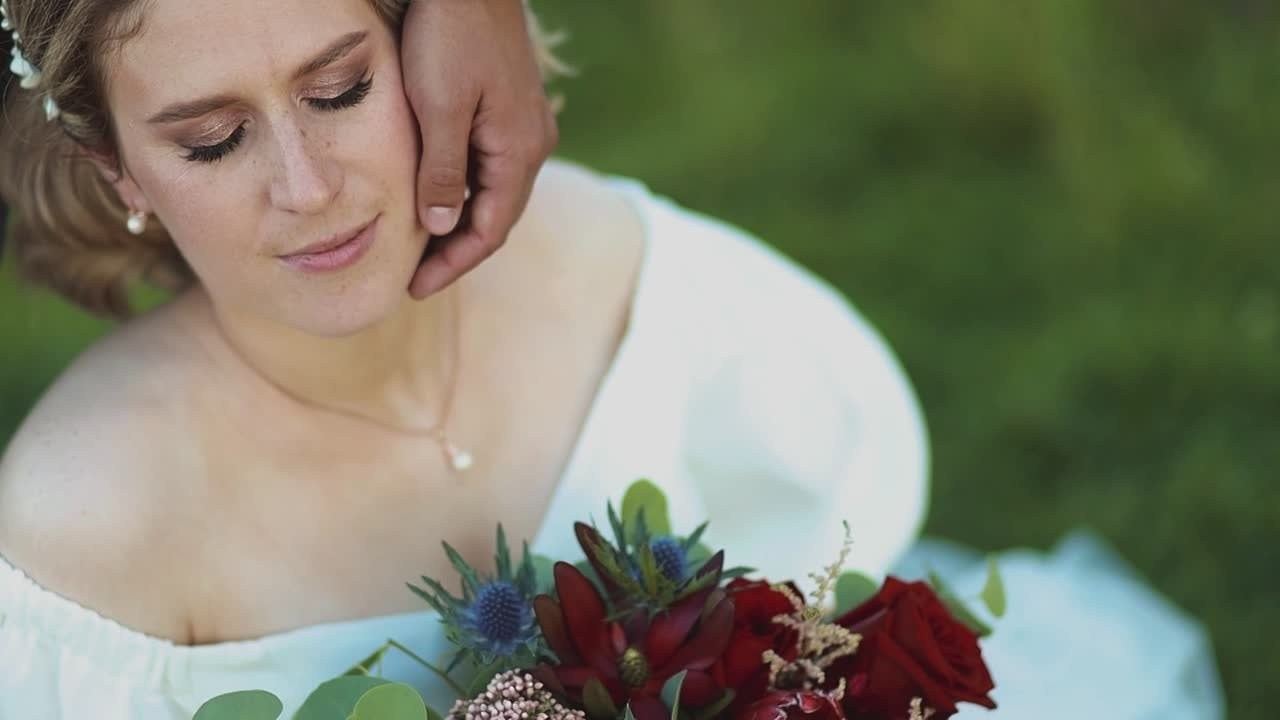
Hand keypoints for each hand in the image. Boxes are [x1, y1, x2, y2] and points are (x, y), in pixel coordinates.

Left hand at [401, 0, 558, 297]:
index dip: (453, 265)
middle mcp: (532, 145)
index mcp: (520, 152)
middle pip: (495, 218)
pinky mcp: (510, 110)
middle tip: (412, 275)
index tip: (413, 286)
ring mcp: (524, 127)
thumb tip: (439, 227)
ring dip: (458, 223)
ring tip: (418, 247)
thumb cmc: (452, 34)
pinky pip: (489, 167)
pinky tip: (435, 196)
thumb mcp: (440, 107)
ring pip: (491, 194)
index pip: (490, 231)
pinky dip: (463, 191)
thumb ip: (442, 171)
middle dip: (455, 251)